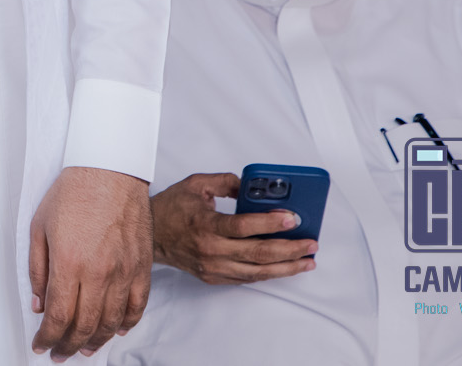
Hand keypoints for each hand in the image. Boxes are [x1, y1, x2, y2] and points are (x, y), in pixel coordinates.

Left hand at [29, 165, 151, 360]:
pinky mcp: (142, 267)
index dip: (48, 339)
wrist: (110, 169)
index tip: (40, 346)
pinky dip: (126, 324)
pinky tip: (114, 330)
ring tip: (84, 349)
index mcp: (69, 263)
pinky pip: (137, 307)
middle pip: (84, 326)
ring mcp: (124, 272)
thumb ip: (38, 269)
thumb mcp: (39, 227)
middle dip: (68, 346)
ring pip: (112, 322)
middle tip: (59, 353)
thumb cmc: (72, 192)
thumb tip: (40, 304)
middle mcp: (99, 273)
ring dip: (96, 341)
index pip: (58, 317)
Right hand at [149, 172, 315, 284]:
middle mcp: (211, 250)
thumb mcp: (197, 184)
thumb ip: (227, 182)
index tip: (293, 219)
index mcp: (205, 224)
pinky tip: (284, 267)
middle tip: (311, 243)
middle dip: (290, 249)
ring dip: (287, 267)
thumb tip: (254, 187)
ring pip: (259, 272)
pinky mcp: (215, 277)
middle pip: (259, 254)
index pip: (244, 227)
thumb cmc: (172, 209)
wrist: (150, 235)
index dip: (271, 223)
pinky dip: (269, 273)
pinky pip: (248, 278)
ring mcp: (214, 267)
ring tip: (307, 261)